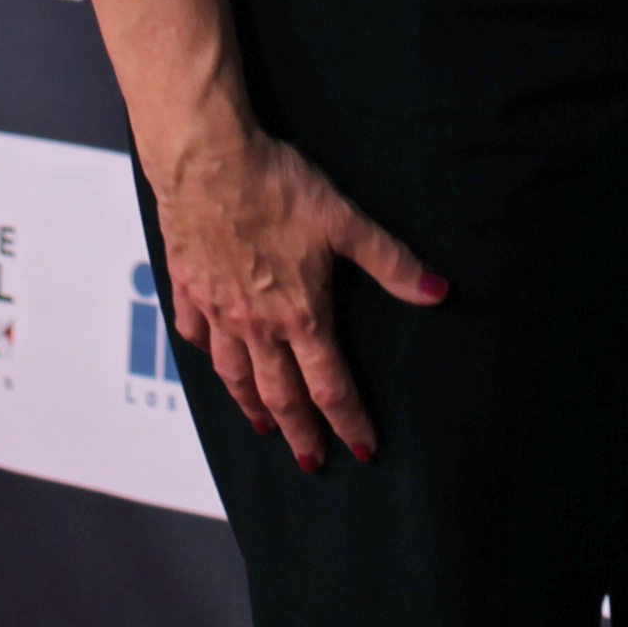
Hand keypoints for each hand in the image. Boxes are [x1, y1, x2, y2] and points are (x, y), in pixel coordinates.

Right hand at [150, 114, 444, 470]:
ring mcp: (216, 311)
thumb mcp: (347, 222)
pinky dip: (207, 357)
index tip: (362, 451)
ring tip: (263, 428)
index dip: (349, 421)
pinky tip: (214, 362)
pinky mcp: (188, 289)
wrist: (208, 162)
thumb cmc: (280, 187)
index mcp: (299, 314)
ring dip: (252, 407)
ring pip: (234, 375)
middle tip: (311, 464)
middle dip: (300, 433)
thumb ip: (392, 262)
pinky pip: (195, 337)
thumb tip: (439, 292)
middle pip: (280, 394)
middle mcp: (255, 324)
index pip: (330, 385)